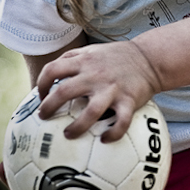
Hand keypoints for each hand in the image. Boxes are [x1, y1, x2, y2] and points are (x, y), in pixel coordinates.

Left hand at [36, 40, 161, 141]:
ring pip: (90, 113)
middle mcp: (95, 75)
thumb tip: (51, 73)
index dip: (41, 83)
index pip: (52, 69)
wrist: (149, 58)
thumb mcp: (92, 50)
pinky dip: (112, 134)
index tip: (40, 95)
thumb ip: (72, 58)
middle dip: (48, 107)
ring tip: (68, 135)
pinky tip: (105, 139)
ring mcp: (112, 89)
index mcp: (84, 61)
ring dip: (76, 127)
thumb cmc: (117, 56)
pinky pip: (120, 122)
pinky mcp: (129, 101)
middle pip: (63, 92)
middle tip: (44, 117)